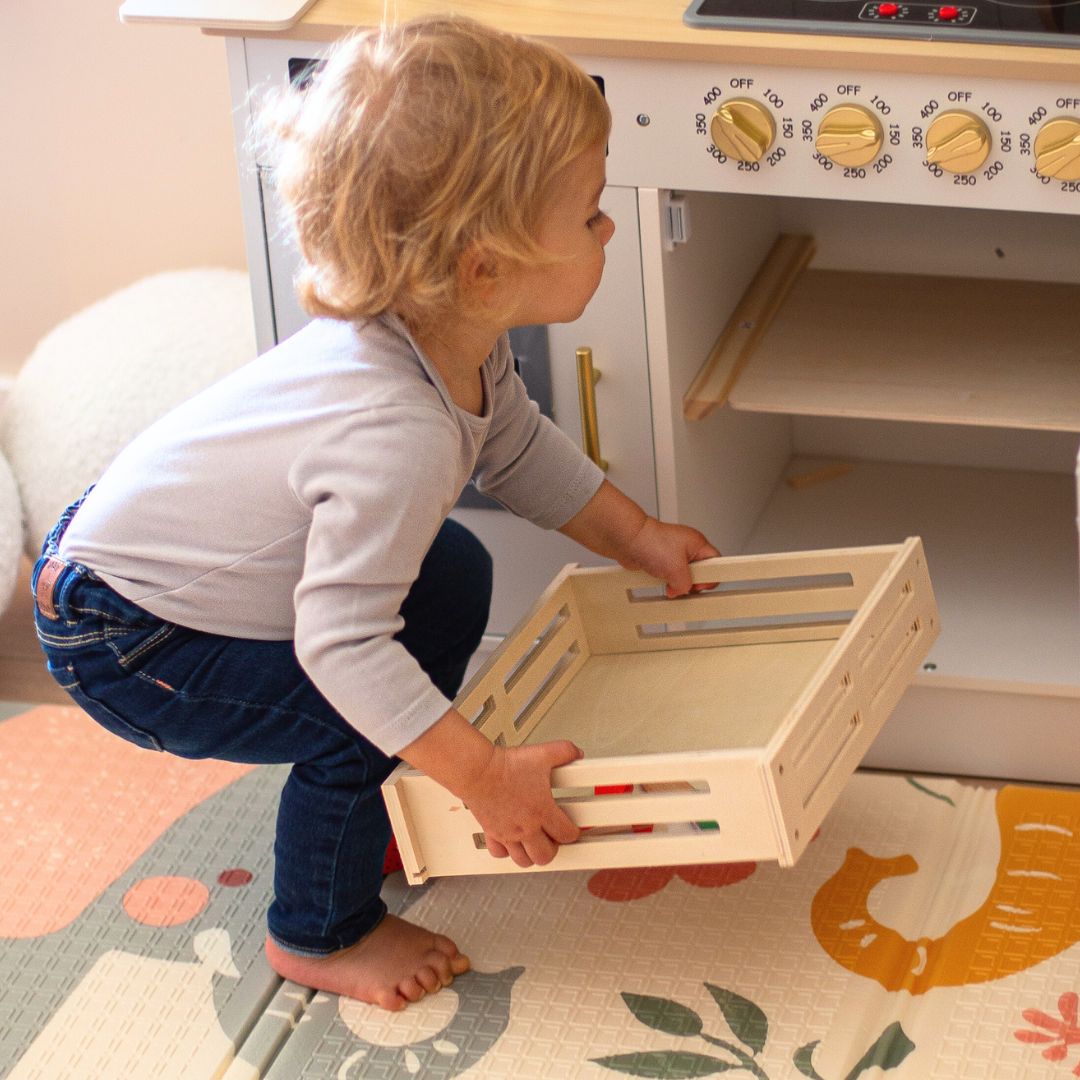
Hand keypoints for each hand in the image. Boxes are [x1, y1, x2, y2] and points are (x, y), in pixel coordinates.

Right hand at [457, 740, 583, 866]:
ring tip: (535, 843)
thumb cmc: (504, 766)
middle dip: (553, 849)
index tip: (571, 828)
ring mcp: (508, 832)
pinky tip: (511, 841)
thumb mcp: (541, 753)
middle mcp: (525, 827)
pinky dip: (507, 852)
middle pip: (545, 855)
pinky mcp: (492, 832)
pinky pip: (500, 853)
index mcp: (541, 811)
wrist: (477, 770)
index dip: (573, 832)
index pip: (567, 834)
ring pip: (523, 860)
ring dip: (531, 854)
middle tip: (553, 838)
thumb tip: (576, 754)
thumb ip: (564, 752)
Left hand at [622, 517, 720, 597]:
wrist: (627, 540)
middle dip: (690, 583)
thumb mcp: (677, 568)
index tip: (699, 585)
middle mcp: (686, 548)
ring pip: (682, 576)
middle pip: (699, 572)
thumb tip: (684, 590)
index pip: (715, 562)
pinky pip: (669, 576)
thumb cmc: (651, 542)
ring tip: (670, 585)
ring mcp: (672, 554)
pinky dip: (665, 582)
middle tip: (683, 585)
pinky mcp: (660, 561)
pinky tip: (661, 583)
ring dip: (676, 584)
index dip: (710, 577)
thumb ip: (686, 584)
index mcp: (697, 543)